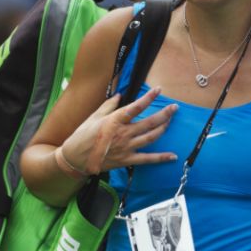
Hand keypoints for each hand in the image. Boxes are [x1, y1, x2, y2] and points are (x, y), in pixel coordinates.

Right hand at [62, 86, 178, 173]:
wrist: (75, 158)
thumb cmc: (82, 135)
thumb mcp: (94, 116)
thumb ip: (109, 105)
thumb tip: (120, 95)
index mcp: (115, 120)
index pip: (136, 107)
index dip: (149, 97)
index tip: (159, 90)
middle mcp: (123, 133)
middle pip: (149, 122)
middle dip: (164, 114)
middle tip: (175, 108)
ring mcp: (126, 147)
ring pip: (151, 137)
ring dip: (163, 129)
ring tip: (171, 121)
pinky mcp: (127, 160)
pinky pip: (147, 159)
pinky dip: (161, 158)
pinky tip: (173, 156)